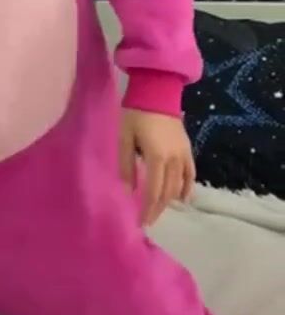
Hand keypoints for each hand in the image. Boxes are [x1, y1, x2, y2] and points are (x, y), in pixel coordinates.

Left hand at [119, 109, 195, 227]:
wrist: (157, 91)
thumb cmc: (135, 113)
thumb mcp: (124, 138)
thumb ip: (126, 166)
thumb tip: (129, 191)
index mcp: (157, 157)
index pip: (153, 192)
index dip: (148, 210)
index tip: (141, 223)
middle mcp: (174, 160)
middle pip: (167, 192)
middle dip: (157, 208)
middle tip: (148, 220)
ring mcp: (184, 154)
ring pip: (179, 185)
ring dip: (170, 200)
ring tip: (159, 210)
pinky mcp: (188, 148)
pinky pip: (191, 173)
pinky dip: (188, 187)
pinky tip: (183, 199)